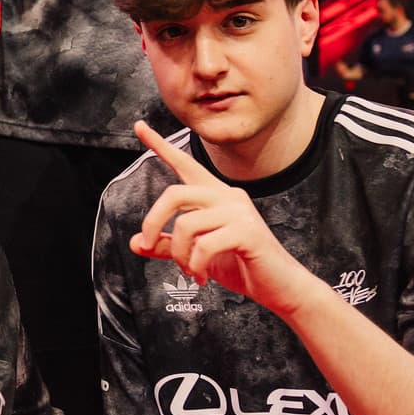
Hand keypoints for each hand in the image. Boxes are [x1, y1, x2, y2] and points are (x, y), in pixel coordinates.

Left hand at [129, 121, 312, 312]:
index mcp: (216, 196)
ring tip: (190, 272)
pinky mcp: (247, 231)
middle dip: (153, 222)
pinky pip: (204, 245)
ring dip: (180, 255)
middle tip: (148, 246)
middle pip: (174, 194)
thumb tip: (135, 243)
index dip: (160, 146)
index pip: (186, 164)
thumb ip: (169, 247)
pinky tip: (202, 278)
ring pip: (186, 224)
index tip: (139, 126)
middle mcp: (228, 196)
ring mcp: (239, 211)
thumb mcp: (197, 256)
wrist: (279, 287)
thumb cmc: (241, 266)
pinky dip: (196, 266)